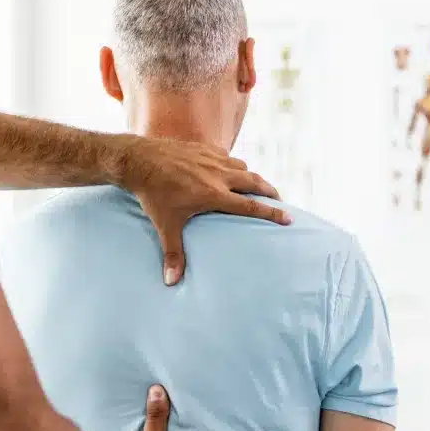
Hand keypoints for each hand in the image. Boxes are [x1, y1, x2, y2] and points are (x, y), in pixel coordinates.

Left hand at [118, 136, 289, 284]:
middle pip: (255, 182)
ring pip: (242, 167)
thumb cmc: (153, 194)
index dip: (272, 213)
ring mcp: (213, 159)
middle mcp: (219, 175)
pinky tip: (229, 170)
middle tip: (280, 200)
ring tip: (255, 186)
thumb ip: (172, 254)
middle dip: (270, 191)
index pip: (251, 206)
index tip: (289, 217)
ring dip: (251, 177)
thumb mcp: (165, 225)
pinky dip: (233, 164)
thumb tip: (171, 282)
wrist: (140, 159)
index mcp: (214, 195)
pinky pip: (227, 156)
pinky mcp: (204, 148)